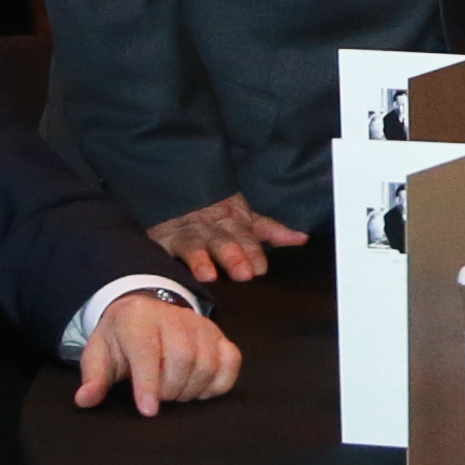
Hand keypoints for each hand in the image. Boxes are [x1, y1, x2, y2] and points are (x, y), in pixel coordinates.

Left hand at [75, 291, 238, 414]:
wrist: (145, 312)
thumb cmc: (121, 339)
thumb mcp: (99, 354)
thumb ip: (94, 377)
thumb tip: (85, 400)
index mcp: (138, 319)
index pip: (147, 351)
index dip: (148, 383)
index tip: (148, 411)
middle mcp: (174, 316)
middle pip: (182, 358)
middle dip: (170, 389)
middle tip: (160, 398)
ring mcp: (201, 325)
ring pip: (207, 362)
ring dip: (192, 389)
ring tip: (175, 394)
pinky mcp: (220, 335)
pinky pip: (231, 361)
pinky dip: (219, 383)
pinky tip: (200, 390)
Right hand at [148, 195, 299, 280]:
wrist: (176, 189)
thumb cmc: (215, 213)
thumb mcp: (245, 218)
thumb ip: (272, 231)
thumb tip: (302, 238)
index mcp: (233, 221)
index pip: (247, 237)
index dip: (253, 252)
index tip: (259, 268)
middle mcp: (210, 227)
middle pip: (224, 241)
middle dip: (233, 255)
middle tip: (243, 273)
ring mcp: (185, 233)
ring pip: (195, 245)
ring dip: (201, 259)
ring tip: (208, 275)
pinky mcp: (161, 240)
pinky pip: (162, 250)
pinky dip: (162, 261)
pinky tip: (167, 272)